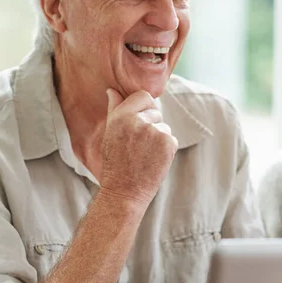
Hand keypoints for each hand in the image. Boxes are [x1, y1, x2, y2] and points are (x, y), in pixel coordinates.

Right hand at [99, 88, 177, 206]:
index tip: (139, 122)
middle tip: (139, 146)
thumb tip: (113, 90)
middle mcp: (139, 121)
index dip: (144, 108)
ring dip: (158, 138)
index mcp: (122, 116)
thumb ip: (114, 109)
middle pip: (156, 111)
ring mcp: (156, 132)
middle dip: (151, 124)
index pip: (144, 96)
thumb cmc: (115, 163)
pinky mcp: (169, 143)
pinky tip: (153, 160)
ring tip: (144, 155)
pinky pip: (171, 139)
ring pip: (164, 126)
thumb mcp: (110, 134)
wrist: (124, 191)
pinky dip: (165, 149)